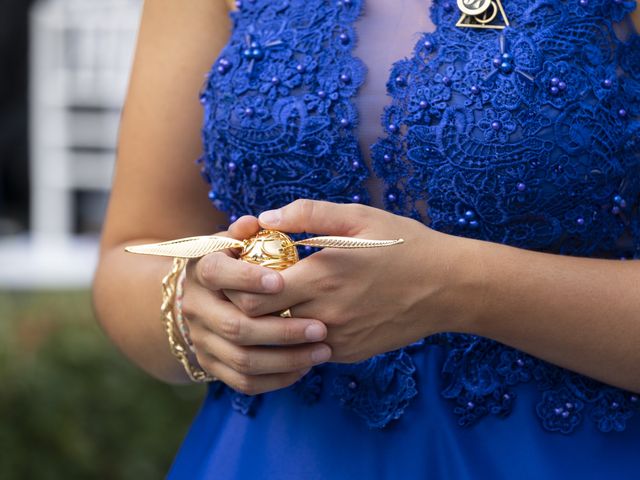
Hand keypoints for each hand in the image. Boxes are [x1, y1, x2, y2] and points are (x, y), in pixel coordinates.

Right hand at [180, 215, 331, 394]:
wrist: (205, 296)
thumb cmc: (235, 261)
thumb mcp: (237, 240)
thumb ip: (248, 231)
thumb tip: (258, 222)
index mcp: (202, 270)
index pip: (217, 274)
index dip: (247, 280)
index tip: (282, 283)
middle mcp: (195, 307)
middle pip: (234, 326)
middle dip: (281, 330)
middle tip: (320, 328)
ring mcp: (201, 339)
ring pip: (243, 360)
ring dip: (286, 359)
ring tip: (322, 350)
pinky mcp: (211, 365)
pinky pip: (244, 382)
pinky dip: (276, 379)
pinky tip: (304, 368)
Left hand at [225, 200, 472, 362]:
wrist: (450, 287)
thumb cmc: (405, 245)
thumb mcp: (359, 217)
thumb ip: (308, 213)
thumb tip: (266, 217)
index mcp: (321, 276)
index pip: (252, 296)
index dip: (241, 283)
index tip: (249, 266)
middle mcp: (324, 314)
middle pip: (260, 323)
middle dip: (251, 304)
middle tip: (260, 284)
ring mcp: (337, 339)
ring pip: (283, 338)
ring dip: (276, 320)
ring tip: (287, 296)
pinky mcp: (349, 353)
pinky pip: (310, 348)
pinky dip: (302, 333)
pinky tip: (316, 311)